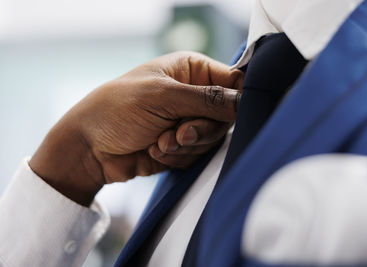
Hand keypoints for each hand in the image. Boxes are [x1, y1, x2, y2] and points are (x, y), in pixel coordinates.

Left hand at [29, 51, 242, 205]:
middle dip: (201, 129)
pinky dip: (177, 156)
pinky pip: (197, 155)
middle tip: (178, 132)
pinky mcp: (182, 146)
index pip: (233, 81)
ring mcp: (188, 121)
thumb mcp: (163, 97)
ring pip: (212, 139)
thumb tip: (244, 101)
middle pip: (226, 116)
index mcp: (191, 70)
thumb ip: (208, 99)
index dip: (236, 99)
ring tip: (158, 140)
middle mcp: (193, 95)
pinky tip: (154, 149)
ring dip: (185, 145)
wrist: (89, 148)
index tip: (229, 114)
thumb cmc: (117, 110)